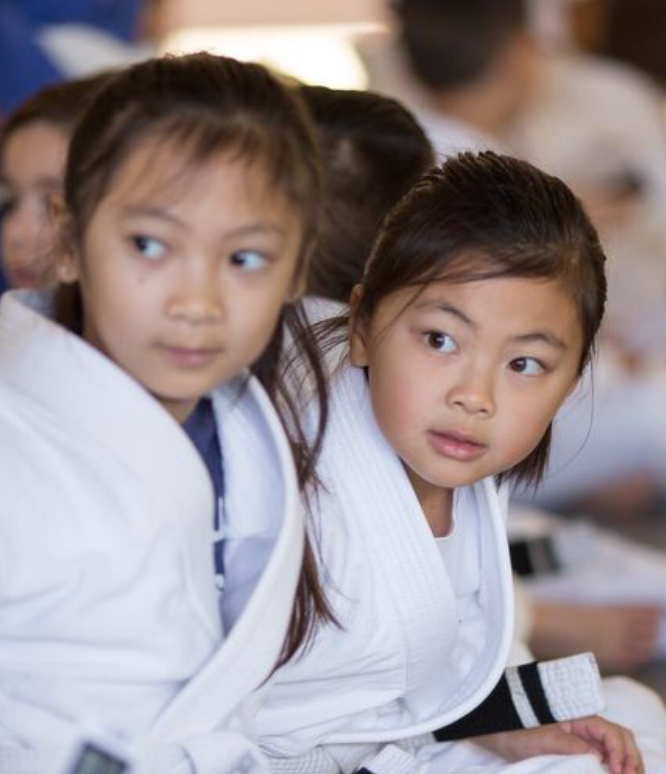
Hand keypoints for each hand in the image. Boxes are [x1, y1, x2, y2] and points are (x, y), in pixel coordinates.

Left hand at [475, 716, 642, 773]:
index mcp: (575, 716)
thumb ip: (568, 746)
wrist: (492, 728)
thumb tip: (597, 756)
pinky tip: (610, 773)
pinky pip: (599, 753)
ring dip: (623, 760)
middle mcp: (580, 724)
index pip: (610, 732)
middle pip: (617, 736)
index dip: (620, 752)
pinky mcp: (571, 745)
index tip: (618, 771)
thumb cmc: (512, 730)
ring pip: (611, 745)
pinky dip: (611, 763)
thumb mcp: (540, 740)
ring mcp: (577, 734)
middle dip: (629, 756)